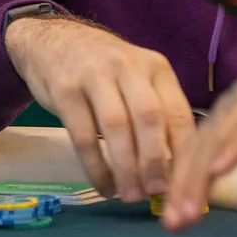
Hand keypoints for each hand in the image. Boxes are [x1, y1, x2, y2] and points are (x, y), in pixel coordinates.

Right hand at [4, 15, 194, 202]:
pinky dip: (96, 167)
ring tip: (130, 196)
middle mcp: (128, 66)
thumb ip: (156, 113)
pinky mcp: (65, 90)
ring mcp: (94, 75)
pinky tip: (104, 186)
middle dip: (155, 161)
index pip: (178, 112)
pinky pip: (84, 136)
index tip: (184, 183)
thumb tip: (177, 169)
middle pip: (149, 117)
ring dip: (125, 168)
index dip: (184, 152)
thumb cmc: (104, 70)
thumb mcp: (136, 79)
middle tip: (154, 192)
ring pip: (116, 127)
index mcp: (155, 67)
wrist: (52, 39)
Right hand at [163, 58, 236, 231]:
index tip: (216, 172)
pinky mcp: (221, 109)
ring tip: (173, 220)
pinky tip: (176, 199)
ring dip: (182, 179)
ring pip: (200, 139)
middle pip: (217, 135)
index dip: (236, 145)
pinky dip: (183, 170)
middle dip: (195, 177)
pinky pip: (198, 139)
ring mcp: (231, 100)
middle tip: (181, 219)